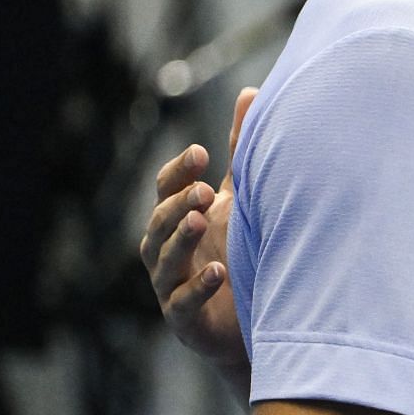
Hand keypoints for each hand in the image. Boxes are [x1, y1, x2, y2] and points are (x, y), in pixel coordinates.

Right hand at [140, 87, 256, 375]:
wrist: (254, 321)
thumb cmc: (239, 251)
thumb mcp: (241, 198)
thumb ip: (240, 152)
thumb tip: (249, 92)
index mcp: (178, 217)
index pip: (166, 188)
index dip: (178, 172)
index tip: (201, 153)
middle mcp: (167, 250)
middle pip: (158, 221)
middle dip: (177, 203)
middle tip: (202, 189)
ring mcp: (171, 286)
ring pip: (164, 260)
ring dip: (181, 239)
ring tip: (201, 220)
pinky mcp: (185, 321)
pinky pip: (183, 303)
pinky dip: (198, 287)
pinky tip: (220, 271)